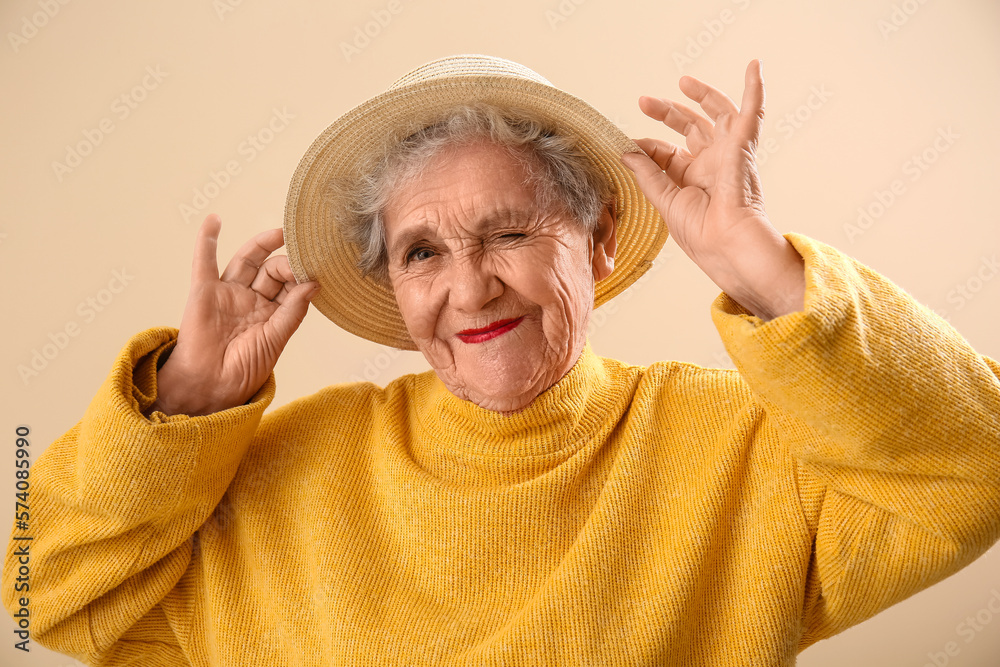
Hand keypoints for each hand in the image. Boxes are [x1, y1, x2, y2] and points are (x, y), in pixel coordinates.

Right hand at [148, 214, 318, 415]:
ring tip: (281, 232)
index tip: (315, 273)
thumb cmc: (245, 369)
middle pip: (272, 271)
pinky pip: (204, 261)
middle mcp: (251, 300)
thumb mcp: (276, 339)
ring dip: (262, 244)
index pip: (291, 286)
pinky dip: (207, 239)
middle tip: (301, 259)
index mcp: (271, 313)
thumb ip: (293, 310)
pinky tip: (214, 220)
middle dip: (287, 264)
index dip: (302, 277)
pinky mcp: (204, 291)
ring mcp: (228, 294)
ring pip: (247, 261)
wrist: (211, 386)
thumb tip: (313, 283)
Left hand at [621, 59, 804, 319]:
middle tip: (644, 102)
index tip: (627, 144)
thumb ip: (647, 174)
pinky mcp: (743, 146)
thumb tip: (626, 152)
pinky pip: (753, 112)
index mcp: (691, 178)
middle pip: (690, 127)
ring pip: (717, 114)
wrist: (725, 244)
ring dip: (702, 95)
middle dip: (667, 112)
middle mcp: (711, 163)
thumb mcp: (665, 200)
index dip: (647, 145)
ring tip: (683, 82)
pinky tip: (754, 67)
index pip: (667, 151)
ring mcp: (728, 153)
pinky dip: (755, 89)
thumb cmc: (700, 233)